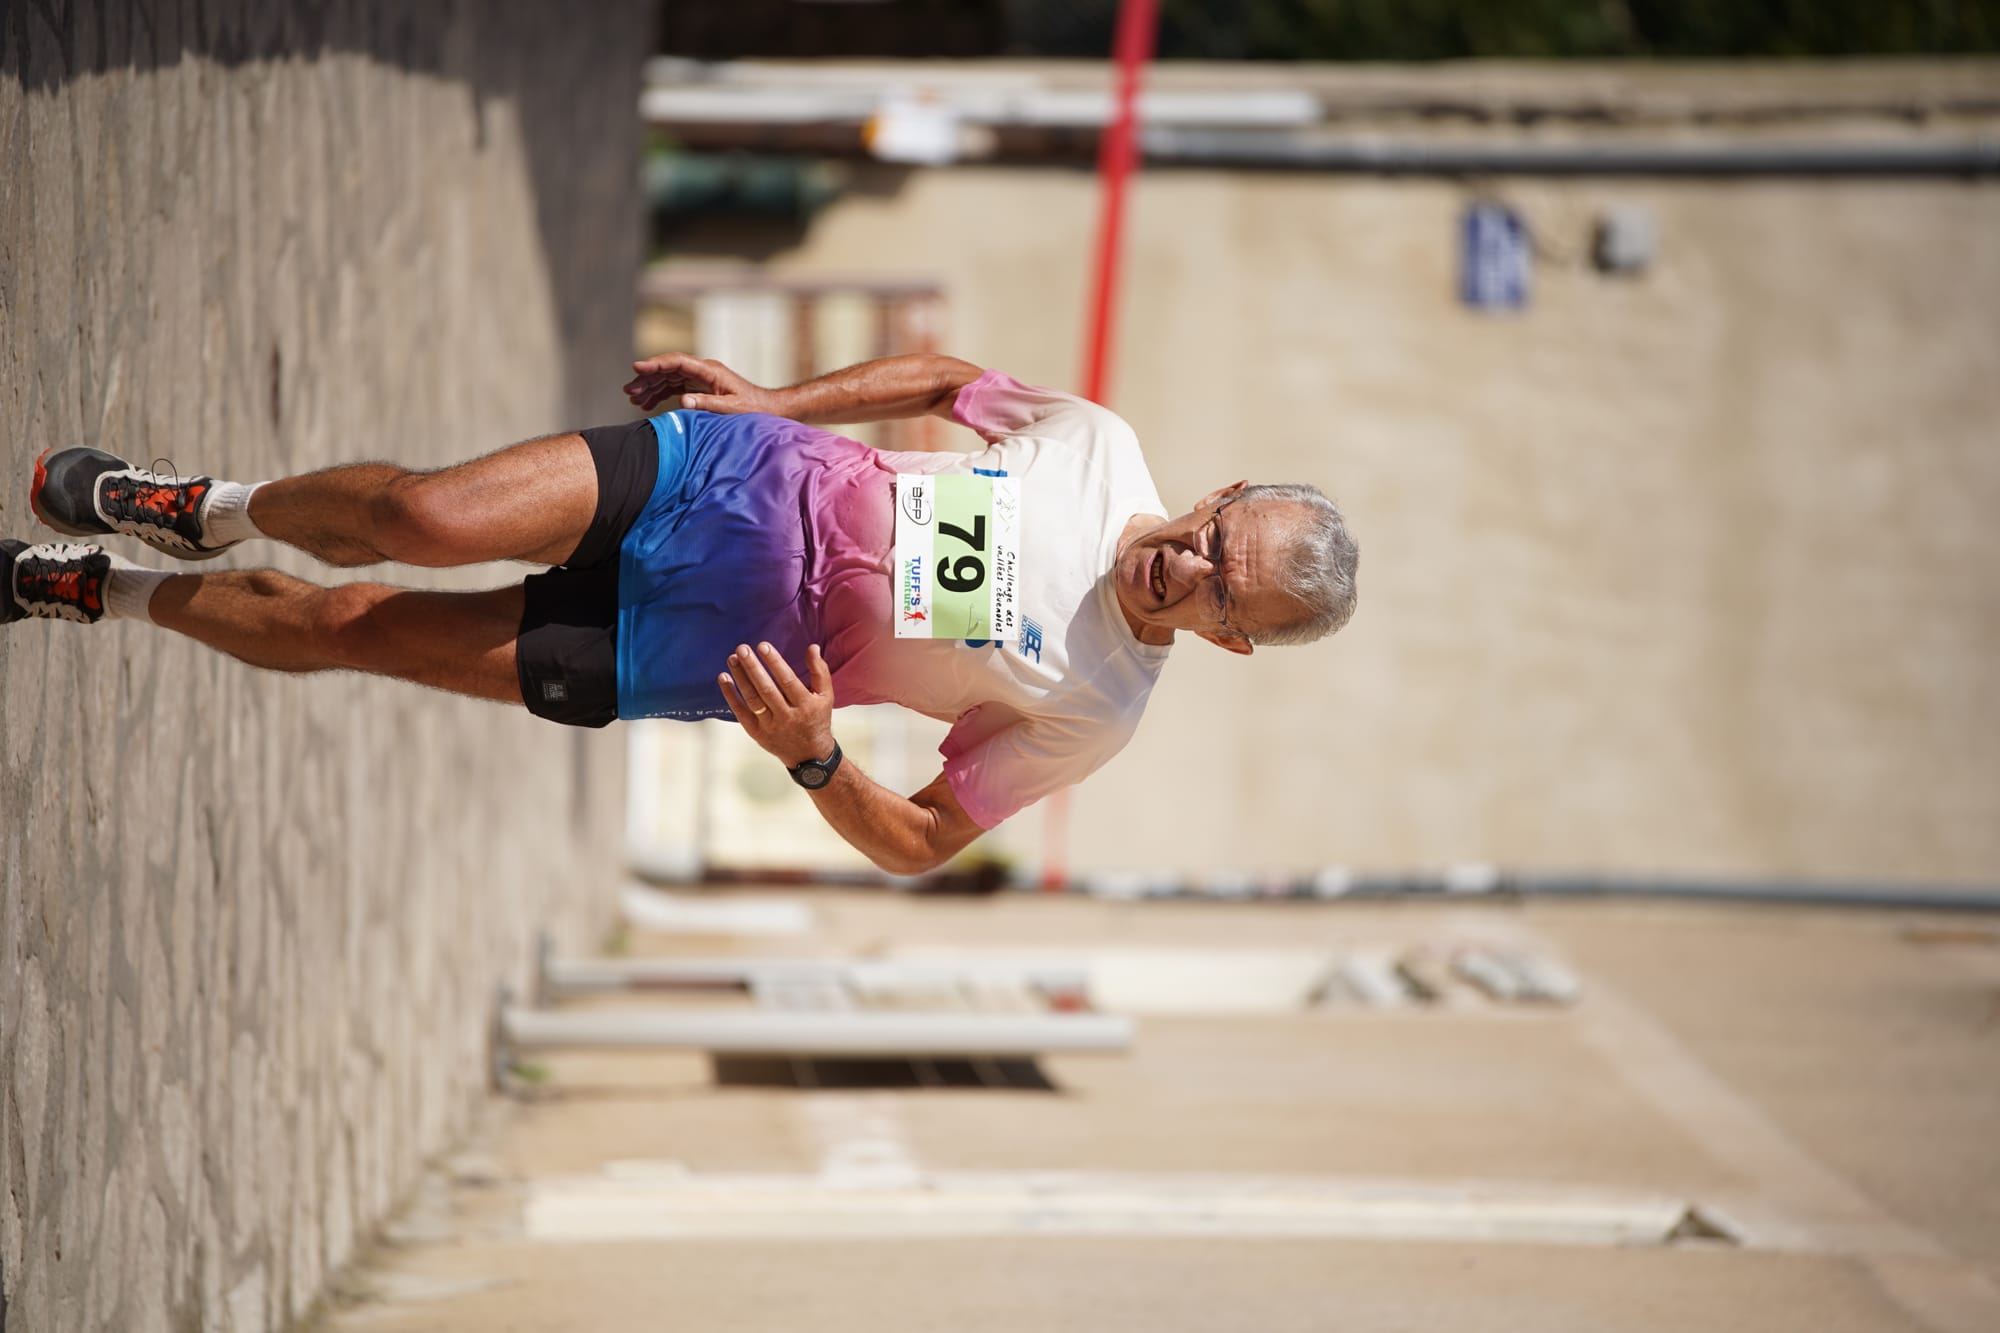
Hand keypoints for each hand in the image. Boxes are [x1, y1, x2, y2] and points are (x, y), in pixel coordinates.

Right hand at [624, 353, 776, 413]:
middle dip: (647, 378)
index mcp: (710, 370)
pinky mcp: (699, 388)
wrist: (767, 409)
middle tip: (628, 390)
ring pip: (669, 378)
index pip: (677, 362)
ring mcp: (700, 378)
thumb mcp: (731, 409)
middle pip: (669, 369)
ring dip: (651, 387)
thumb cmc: (753, 409)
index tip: (637, 367)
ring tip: (633, 398)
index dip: (656, 363)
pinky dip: (660, 394)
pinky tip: (647, 404)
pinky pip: (675, 387)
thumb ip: (707, 404)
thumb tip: (682, 400)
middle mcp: (703, 371)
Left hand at [719, 641, 835, 767]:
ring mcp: (770, 726)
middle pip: (766, 690)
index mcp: (805, 705)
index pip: (787, 681)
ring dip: (740, 678)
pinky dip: (730, 695)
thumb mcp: (826, 696)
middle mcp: (787, 717)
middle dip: (753, 668)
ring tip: (732, 659)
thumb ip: (820, 671)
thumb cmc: (817, 718)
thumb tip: (812, 647)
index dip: (775, 663)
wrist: (809, 754)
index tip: (763, 646)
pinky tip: (724, 678)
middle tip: (742, 648)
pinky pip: (740, 712)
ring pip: (752, 699)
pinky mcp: (757, 733)